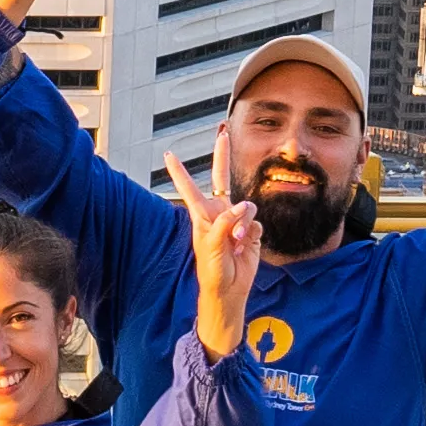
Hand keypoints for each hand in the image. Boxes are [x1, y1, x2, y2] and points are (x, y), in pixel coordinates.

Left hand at [170, 151, 262, 360]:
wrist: (229, 289)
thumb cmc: (212, 270)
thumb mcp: (212, 246)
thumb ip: (225, 223)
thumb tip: (242, 207)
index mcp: (202, 216)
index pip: (190, 188)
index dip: (180, 172)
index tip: (168, 155)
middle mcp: (219, 214)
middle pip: (222, 179)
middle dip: (223, 157)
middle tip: (223, 135)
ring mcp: (236, 221)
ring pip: (246, 208)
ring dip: (244, 224)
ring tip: (237, 242)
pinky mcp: (252, 231)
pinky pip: (257, 224)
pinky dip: (253, 236)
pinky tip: (245, 248)